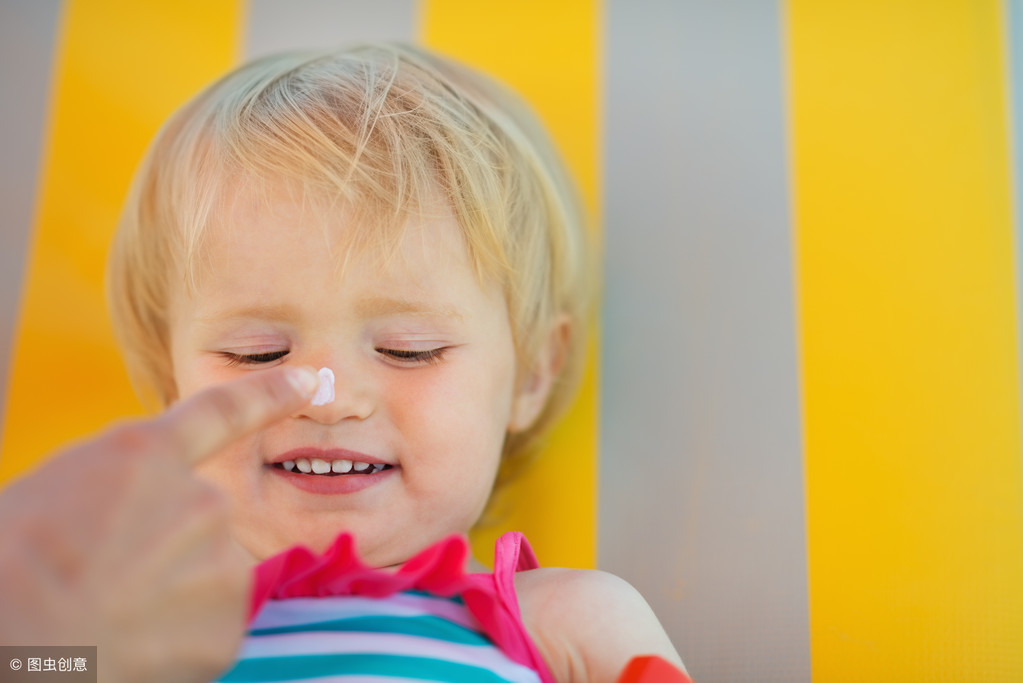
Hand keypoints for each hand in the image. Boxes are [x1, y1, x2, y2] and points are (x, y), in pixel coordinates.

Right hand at [0, 366, 319, 681]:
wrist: (18, 642)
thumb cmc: (11, 564)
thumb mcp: (57, 493)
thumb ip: (121, 487)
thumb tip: (142, 512)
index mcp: (144, 456)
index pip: (223, 412)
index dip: (270, 394)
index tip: (310, 381)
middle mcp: (201, 499)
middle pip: (200, 520)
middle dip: (166, 547)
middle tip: (106, 577)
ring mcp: (220, 561)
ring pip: (206, 576)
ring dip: (171, 594)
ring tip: (111, 614)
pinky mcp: (227, 625)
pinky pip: (207, 627)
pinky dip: (176, 640)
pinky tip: (133, 645)